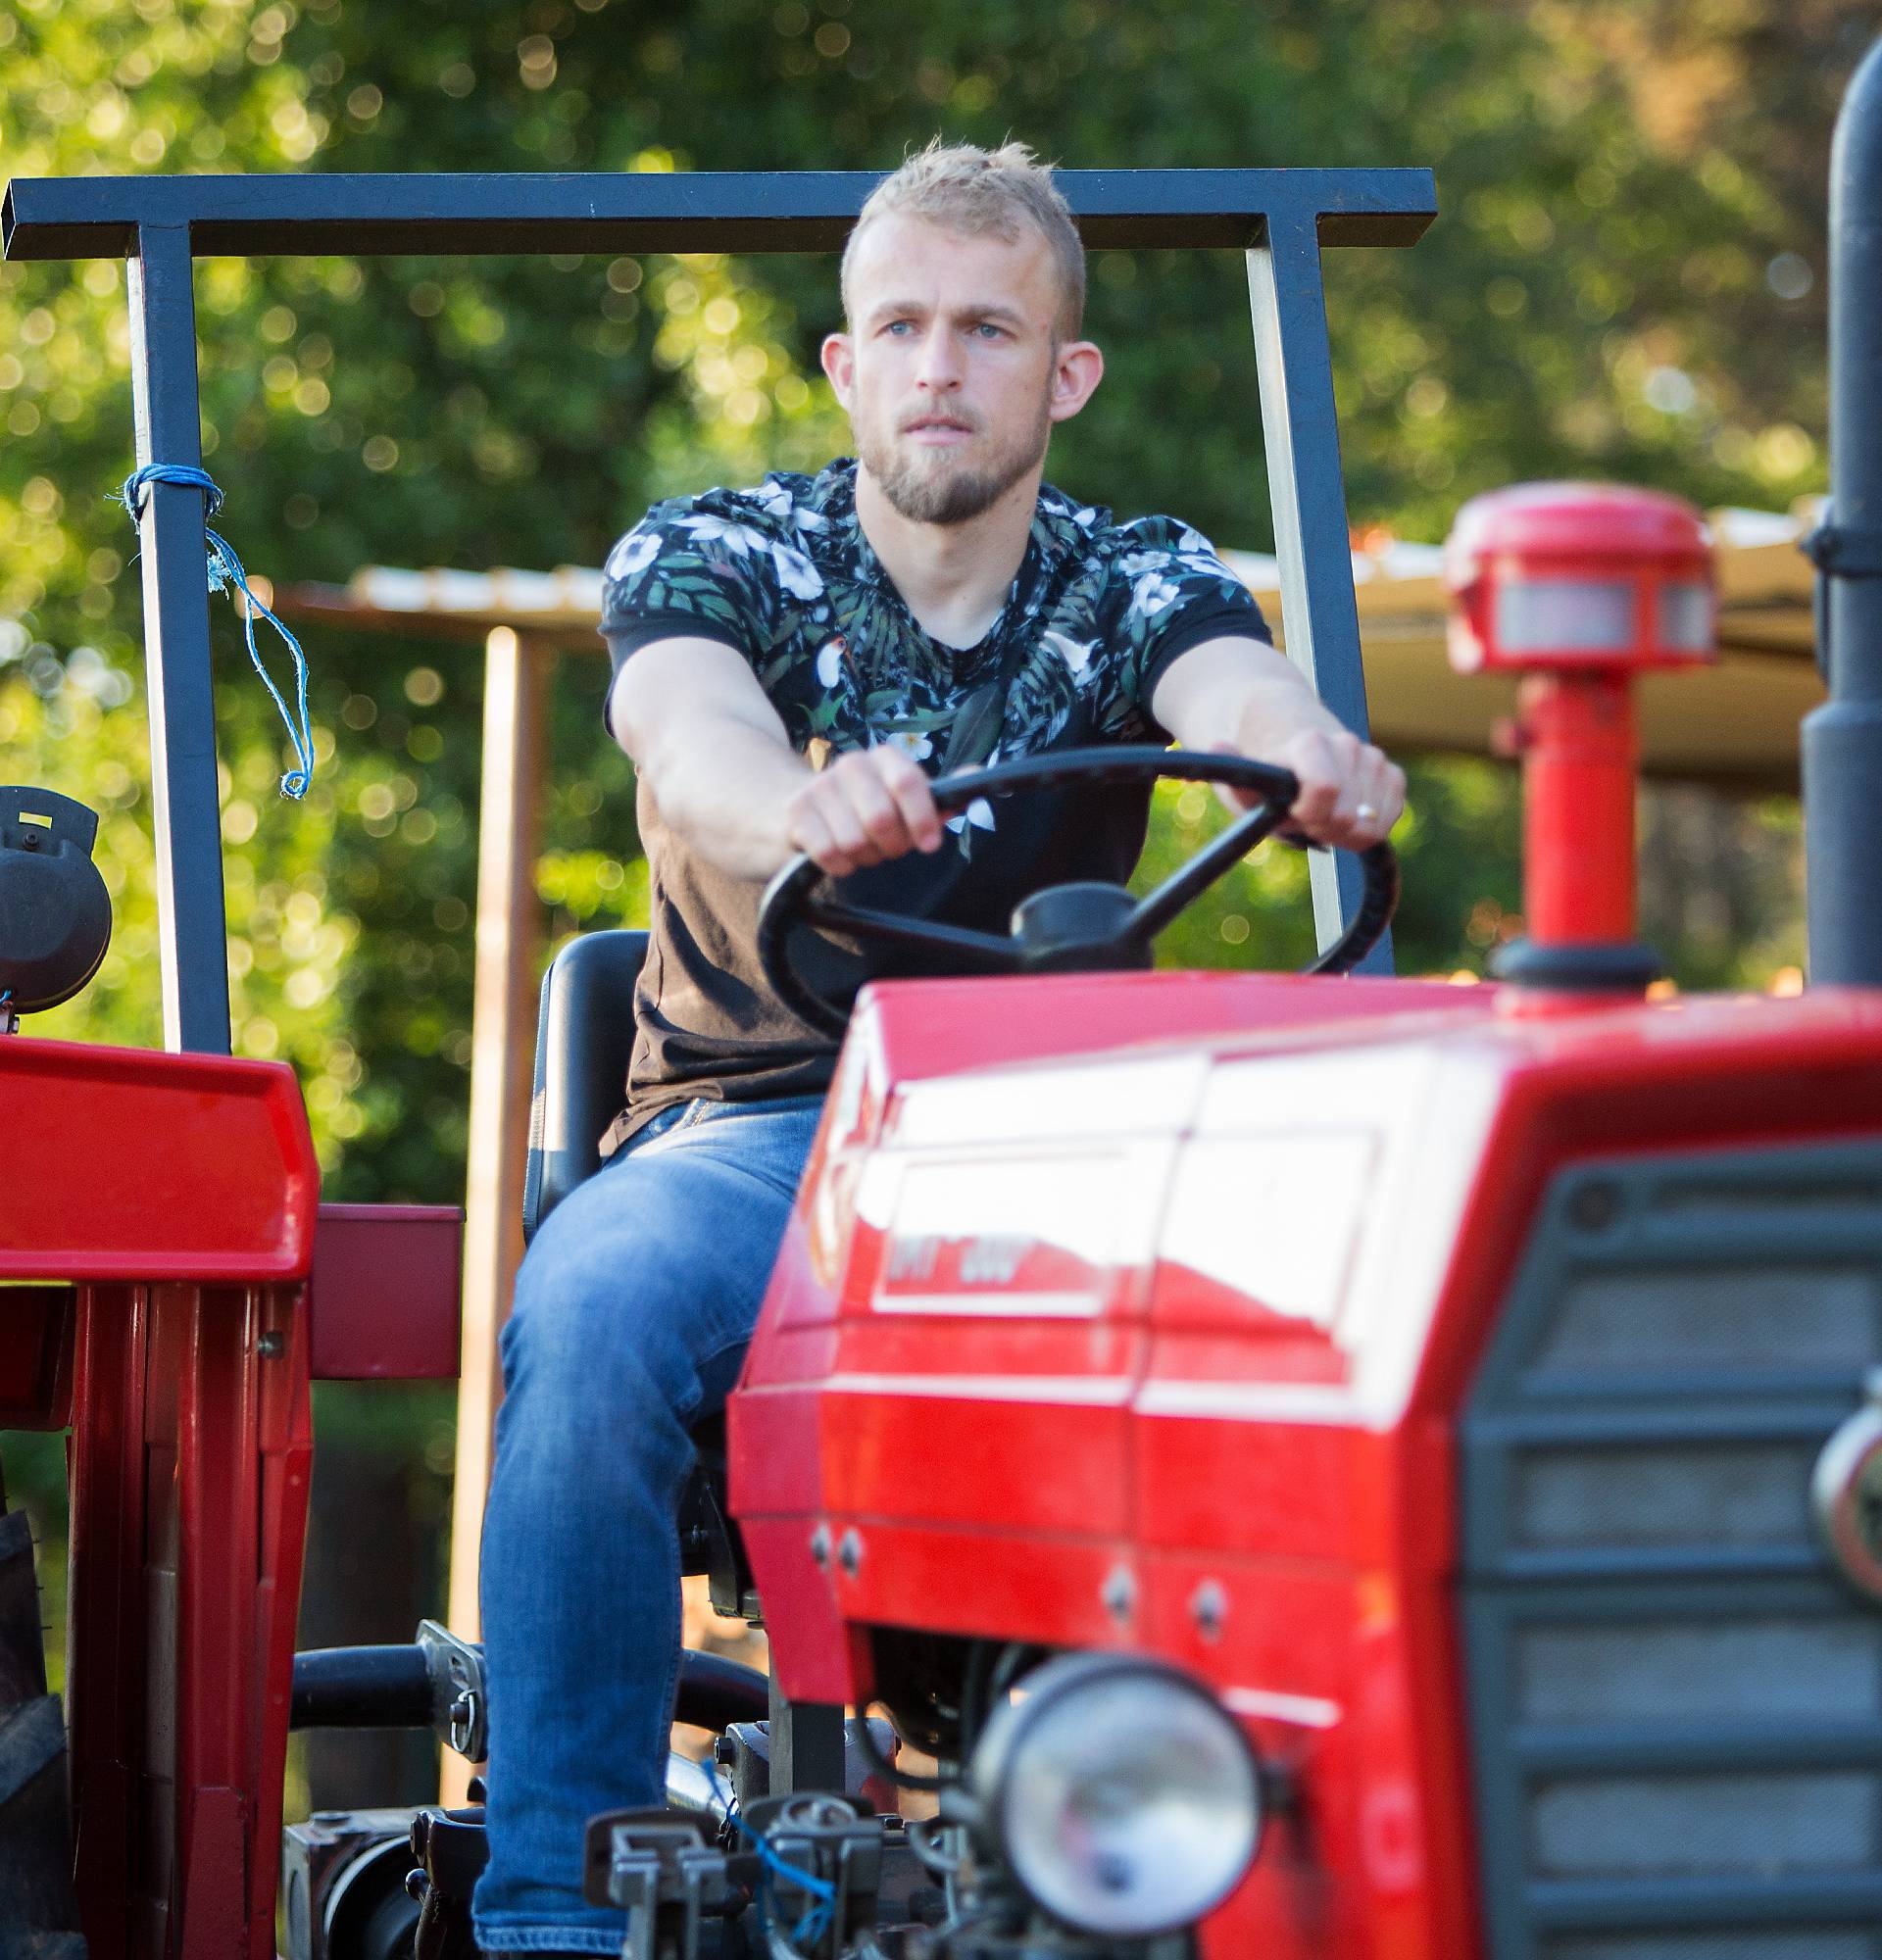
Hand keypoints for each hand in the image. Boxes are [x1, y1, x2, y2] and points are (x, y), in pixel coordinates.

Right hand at [784, 744, 943, 876]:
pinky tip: (839, 857)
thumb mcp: (904, 803)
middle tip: (887, 849)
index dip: (922, 817)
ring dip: (864, 857)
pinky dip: (840, 866)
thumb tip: (975, 779)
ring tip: (861, 849)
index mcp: (884, 759)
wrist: (801, 811)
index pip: (908, 781)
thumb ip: (939, 797)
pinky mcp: (796, 811)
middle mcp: (852, 764)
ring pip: (855, 841)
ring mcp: (820, 786)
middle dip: (891, 846)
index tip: (930, 844)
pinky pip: (829, 853)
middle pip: (882, 818)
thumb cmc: (864, 809)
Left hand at [1222, 726, 1404, 849]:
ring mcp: (1373, 759)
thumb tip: (1217, 744)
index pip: (1325, 789)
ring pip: (1372, 822)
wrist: (1285, 728)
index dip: (1308, 815)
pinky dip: (1367, 826)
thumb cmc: (1263, 762)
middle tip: (1303, 817)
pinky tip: (1343, 815)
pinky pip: (1390, 818)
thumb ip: (1238, 777)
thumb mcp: (1244, 777)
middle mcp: (1348, 745)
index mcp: (1310, 744)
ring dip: (1344, 829)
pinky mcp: (1391, 774)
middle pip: (1349, 817)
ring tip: (1320, 813)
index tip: (1292, 812)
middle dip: (1324, 828)